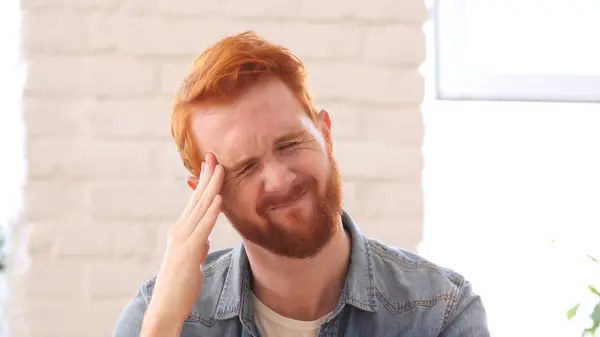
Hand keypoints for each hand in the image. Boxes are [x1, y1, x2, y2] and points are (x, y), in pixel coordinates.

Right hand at [142, 153, 223, 335]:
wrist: (167, 306)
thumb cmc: (181, 284)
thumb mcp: (192, 260)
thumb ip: (198, 246)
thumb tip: (205, 238)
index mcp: (182, 230)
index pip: (195, 201)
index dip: (204, 181)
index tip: (211, 165)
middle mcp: (181, 229)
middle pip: (197, 198)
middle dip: (207, 176)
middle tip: (214, 155)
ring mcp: (184, 239)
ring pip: (201, 207)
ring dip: (212, 187)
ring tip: (221, 169)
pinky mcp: (189, 251)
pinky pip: (203, 227)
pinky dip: (211, 212)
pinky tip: (218, 199)